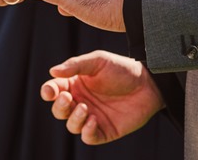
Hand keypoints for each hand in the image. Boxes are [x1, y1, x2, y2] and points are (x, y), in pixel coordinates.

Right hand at [41, 50, 163, 144]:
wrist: (149, 83)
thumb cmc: (121, 69)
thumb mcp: (97, 61)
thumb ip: (75, 65)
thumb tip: (52, 72)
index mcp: (75, 84)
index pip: (54, 90)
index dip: (48, 92)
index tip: (50, 91)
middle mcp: (81, 101)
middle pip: (59, 110)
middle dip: (60, 106)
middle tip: (68, 97)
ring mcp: (92, 117)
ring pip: (71, 125)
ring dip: (73, 118)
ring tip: (85, 108)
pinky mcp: (105, 131)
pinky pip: (88, 137)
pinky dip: (87, 131)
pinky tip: (94, 120)